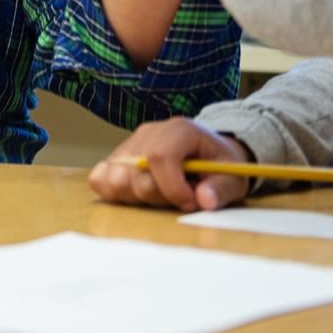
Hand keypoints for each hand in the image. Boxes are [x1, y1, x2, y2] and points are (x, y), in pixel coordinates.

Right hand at [89, 117, 253, 211]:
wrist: (210, 153)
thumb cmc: (220, 164)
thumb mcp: (233, 176)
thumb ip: (221, 189)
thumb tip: (204, 200)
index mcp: (179, 130)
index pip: (160, 156)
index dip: (171, 186)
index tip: (188, 203)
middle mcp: (149, 133)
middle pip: (136, 172)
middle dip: (160, 197)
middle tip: (182, 198)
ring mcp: (130, 144)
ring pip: (115, 179)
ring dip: (137, 197)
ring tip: (162, 195)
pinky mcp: (117, 158)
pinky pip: (99, 178)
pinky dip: (114, 192)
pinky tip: (140, 195)